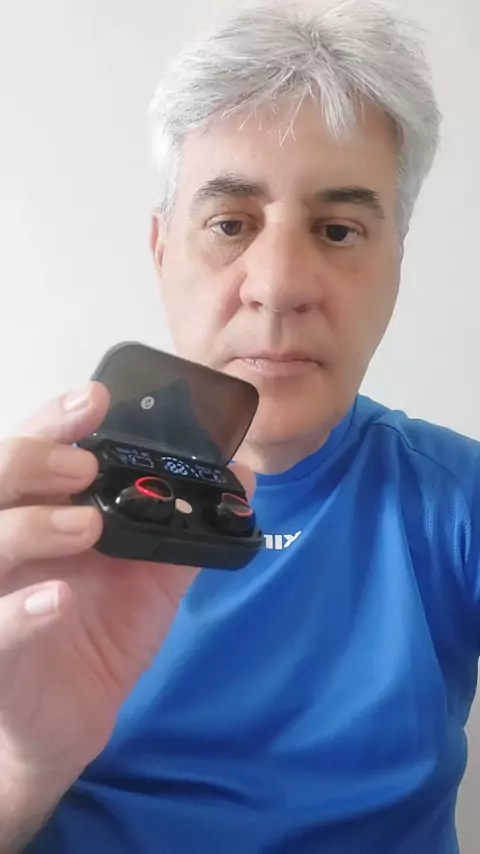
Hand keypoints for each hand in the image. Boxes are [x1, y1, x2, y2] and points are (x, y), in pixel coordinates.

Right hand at [0, 382, 254, 814]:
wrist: (72, 718)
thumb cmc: (101, 633)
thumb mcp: (152, 578)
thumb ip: (186, 528)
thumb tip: (238, 477)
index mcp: (46, 512)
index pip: (38, 451)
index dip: (57, 421)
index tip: (96, 400)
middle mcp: (11, 542)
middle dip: (35, 459)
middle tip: (83, 466)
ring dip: (33, 525)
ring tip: (86, 526)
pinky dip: (22, 610)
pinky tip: (59, 600)